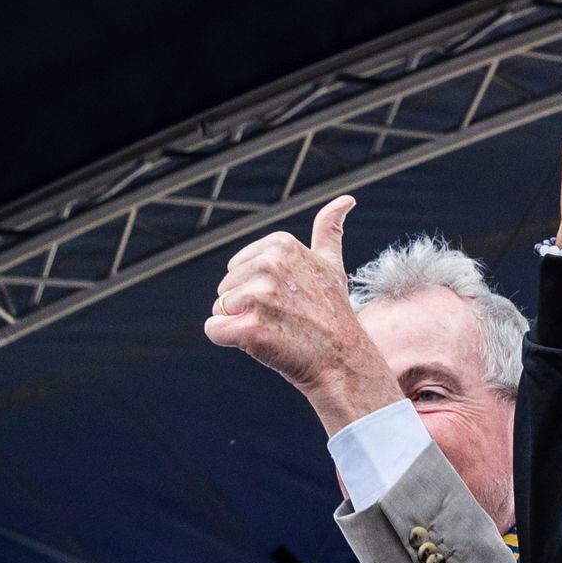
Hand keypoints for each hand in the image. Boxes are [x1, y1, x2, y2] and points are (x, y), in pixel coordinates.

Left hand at [204, 195, 396, 433]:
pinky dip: (231, 341)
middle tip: (284, 319)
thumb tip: (346, 199)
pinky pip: (214, 330)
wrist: (342, 362)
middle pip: (225, 287)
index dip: (258, 288)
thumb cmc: (333, 316)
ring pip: (219, 309)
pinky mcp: (249, 329)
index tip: (290, 299)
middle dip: (247, 307)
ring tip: (277, 332)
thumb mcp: (331, 265)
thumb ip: (329, 230)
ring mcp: (259, 298)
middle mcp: (269, 266)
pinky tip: (261, 345)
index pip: (238, 267)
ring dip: (241, 325)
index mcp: (281, 245)